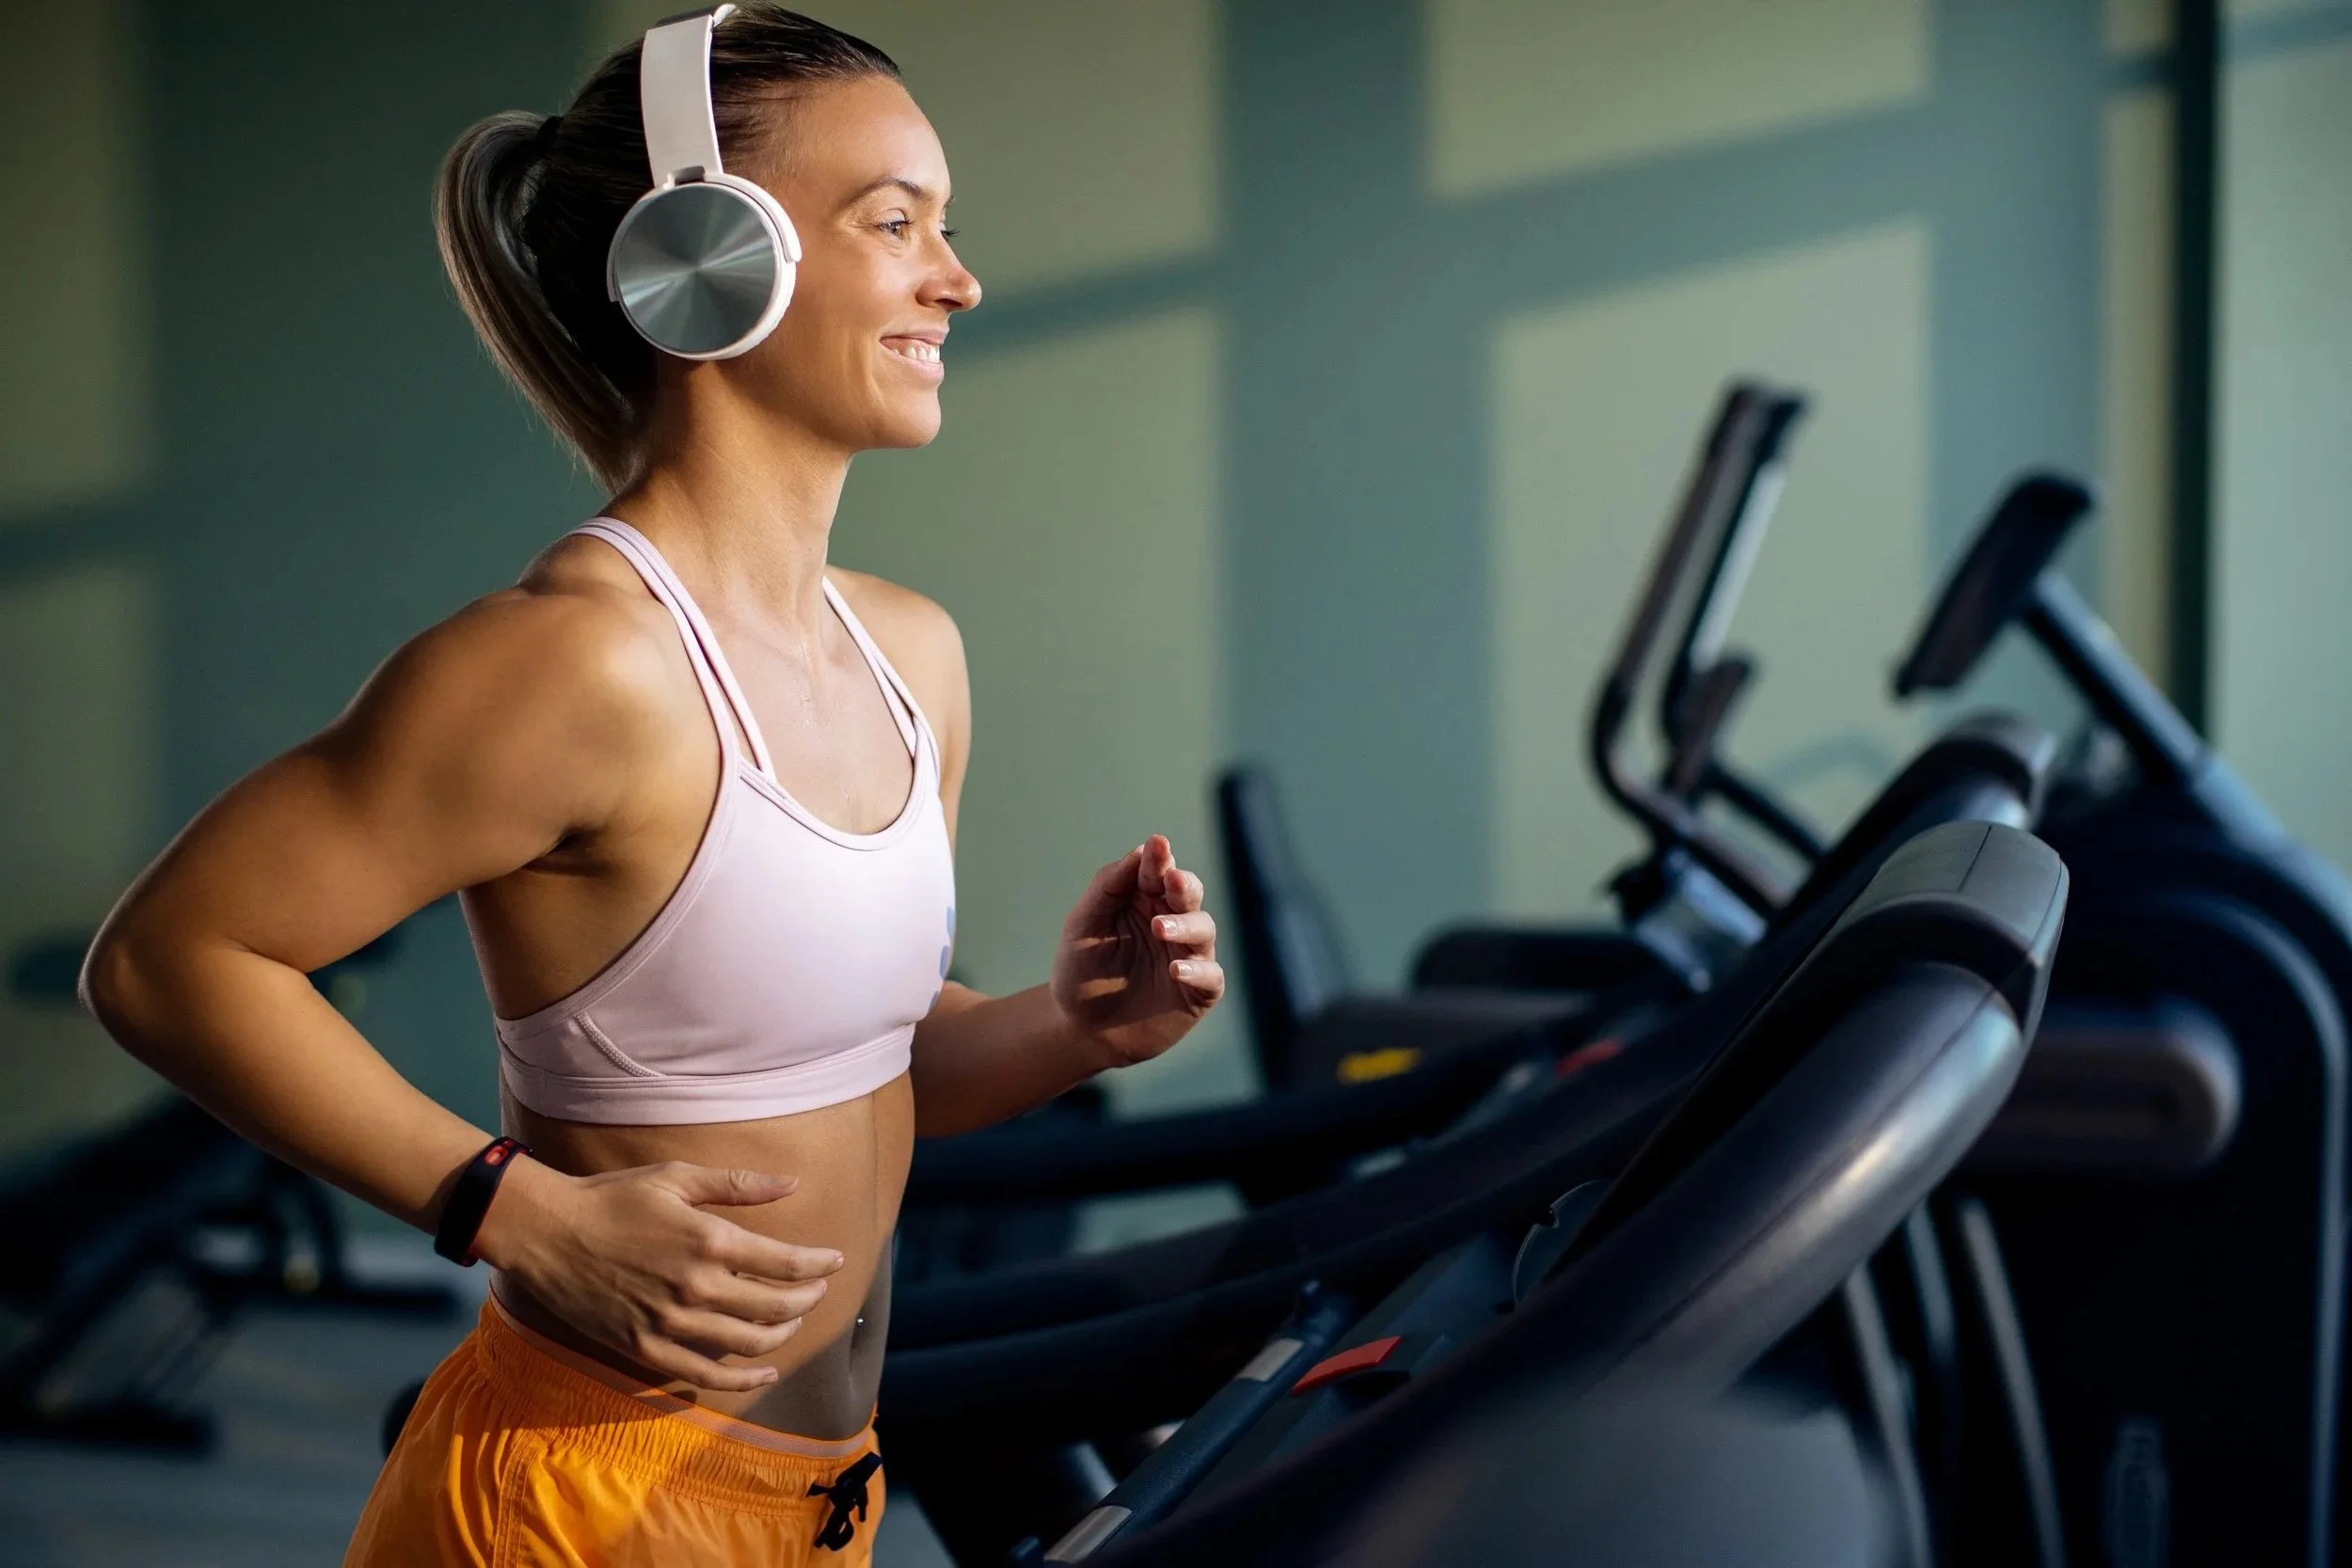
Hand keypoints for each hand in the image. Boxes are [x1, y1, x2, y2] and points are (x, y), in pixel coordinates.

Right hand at [475, 1157, 843, 1392]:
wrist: (548, 1233)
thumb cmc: (613, 1197)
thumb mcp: (677, 1177)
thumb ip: (738, 1184)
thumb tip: (794, 1183)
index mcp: (710, 1239)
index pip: (786, 1263)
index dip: (819, 1264)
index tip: (836, 1260)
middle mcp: (697, 1287)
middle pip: (776, 1306)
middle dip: (808, 1299)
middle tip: (818, 1289)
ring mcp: (672, 1323)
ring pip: (750, 1343)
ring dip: (784, 1335)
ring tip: (795, 1321)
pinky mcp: (646, 1349)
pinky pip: (707, 1375)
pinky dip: (744, 1378)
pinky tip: (765, 1370)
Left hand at [1051, 834, 1226, 1069]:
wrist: (1082, 1030)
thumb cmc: (1081, 971)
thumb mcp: (1082, 926)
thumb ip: (1107, 887)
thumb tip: (1139, 851)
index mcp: (1144, 900)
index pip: (1157, 871)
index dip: (1158, 858)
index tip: (1157, 845)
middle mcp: (1171, 922)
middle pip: (1189, 894)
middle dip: (1183, 884)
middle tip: (1172, 880)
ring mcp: (1187, 955)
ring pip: (1204, 929)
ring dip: (1185, 924)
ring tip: (1159, 927)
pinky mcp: (1198, 992)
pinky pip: (1210, 976)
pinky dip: (1197, 970)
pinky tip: (1175, 969)